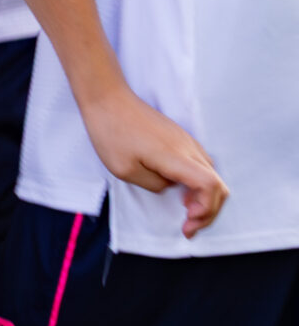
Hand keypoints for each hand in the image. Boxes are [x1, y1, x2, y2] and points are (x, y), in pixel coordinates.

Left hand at [78, 86, 228, 238]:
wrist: (107, 98)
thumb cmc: (111, 132)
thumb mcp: (125, 169)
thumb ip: (154, 185)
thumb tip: (171, 186)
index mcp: (176, 157)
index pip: (210, 186)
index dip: (206, 210)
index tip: (187, 222)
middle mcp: (188, 148)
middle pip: (218, 185)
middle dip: (208, 211)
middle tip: (189, 227)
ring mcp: (187, 141)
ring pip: (212, 176)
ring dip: (205, 198)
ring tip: (186, 212)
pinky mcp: (180, 138)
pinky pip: (201, 166)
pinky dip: (199, 184)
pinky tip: (181, 191)